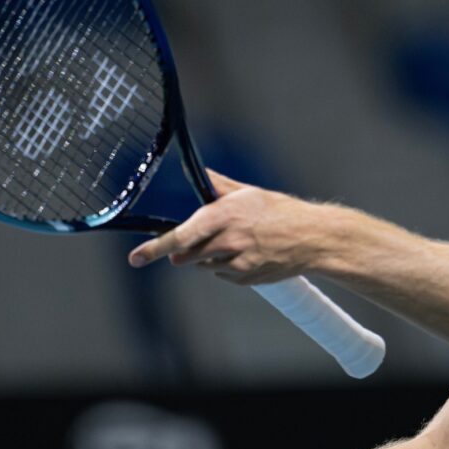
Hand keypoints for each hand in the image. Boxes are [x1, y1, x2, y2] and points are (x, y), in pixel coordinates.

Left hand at [127, 169, 333, 284]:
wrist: (312, 238)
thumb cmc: (281, 212)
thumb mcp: (248, 193)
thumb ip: (218, 186)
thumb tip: (199, 170)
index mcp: (223, 215)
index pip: (181, 235)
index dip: (155, 248)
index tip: (136, 258)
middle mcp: (227, 241)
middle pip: (187, 255)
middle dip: (185, 250)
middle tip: (202, 240)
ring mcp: (236, 263)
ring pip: (204, 265)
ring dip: (209, 256)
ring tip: (237, 242)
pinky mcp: (244, 278)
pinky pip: (222, 275)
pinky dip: (227, 267)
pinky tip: (247, 255)